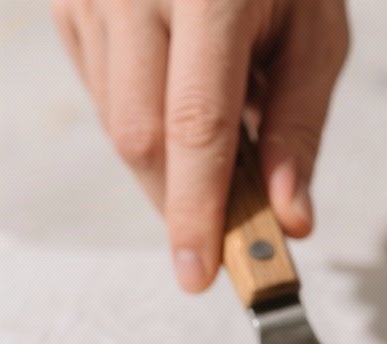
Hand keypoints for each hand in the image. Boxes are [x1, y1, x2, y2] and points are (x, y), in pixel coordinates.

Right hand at [51, 0, 348, 291]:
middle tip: (222, 231)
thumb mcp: (315, 36)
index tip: (199, 273)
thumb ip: (300, 130)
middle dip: (180, 202)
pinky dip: (145, 124)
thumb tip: (289, 220)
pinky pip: (102, 100)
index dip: (196, 209)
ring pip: (117, 126)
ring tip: (216, 122)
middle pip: (142, 137)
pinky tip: (175, 94)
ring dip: (168, 161)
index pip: (195, 124)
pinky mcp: (71, 7)